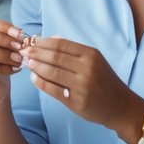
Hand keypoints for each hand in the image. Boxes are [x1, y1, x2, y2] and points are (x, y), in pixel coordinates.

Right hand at [0, 17, 24, 106]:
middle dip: (4, 40)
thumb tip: (20, 32)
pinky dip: (3, 69)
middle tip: (21, 47)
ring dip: (5, 55)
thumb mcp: (2, 47)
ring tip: (19, 59)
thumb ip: (7, 37)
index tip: (20, 33)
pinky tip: (15, 70)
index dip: (2, 26)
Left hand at [24, 36, 138, 132]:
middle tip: (24, 52)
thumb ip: (74, 50)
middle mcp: (87, 69)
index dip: (43, 43)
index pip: (61, 45)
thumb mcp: (95, 60)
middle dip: (36, 53)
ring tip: (28, 63)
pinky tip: (34, 78)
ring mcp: (82, 86)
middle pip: (55, 57)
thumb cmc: (104, 80)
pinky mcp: (76, 101)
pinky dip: (41, 83)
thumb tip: (52, 38)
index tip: (32, 43)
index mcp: (91, 55)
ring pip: (52, 73)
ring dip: (36, 67)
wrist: (119, 105)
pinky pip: (53, 90)